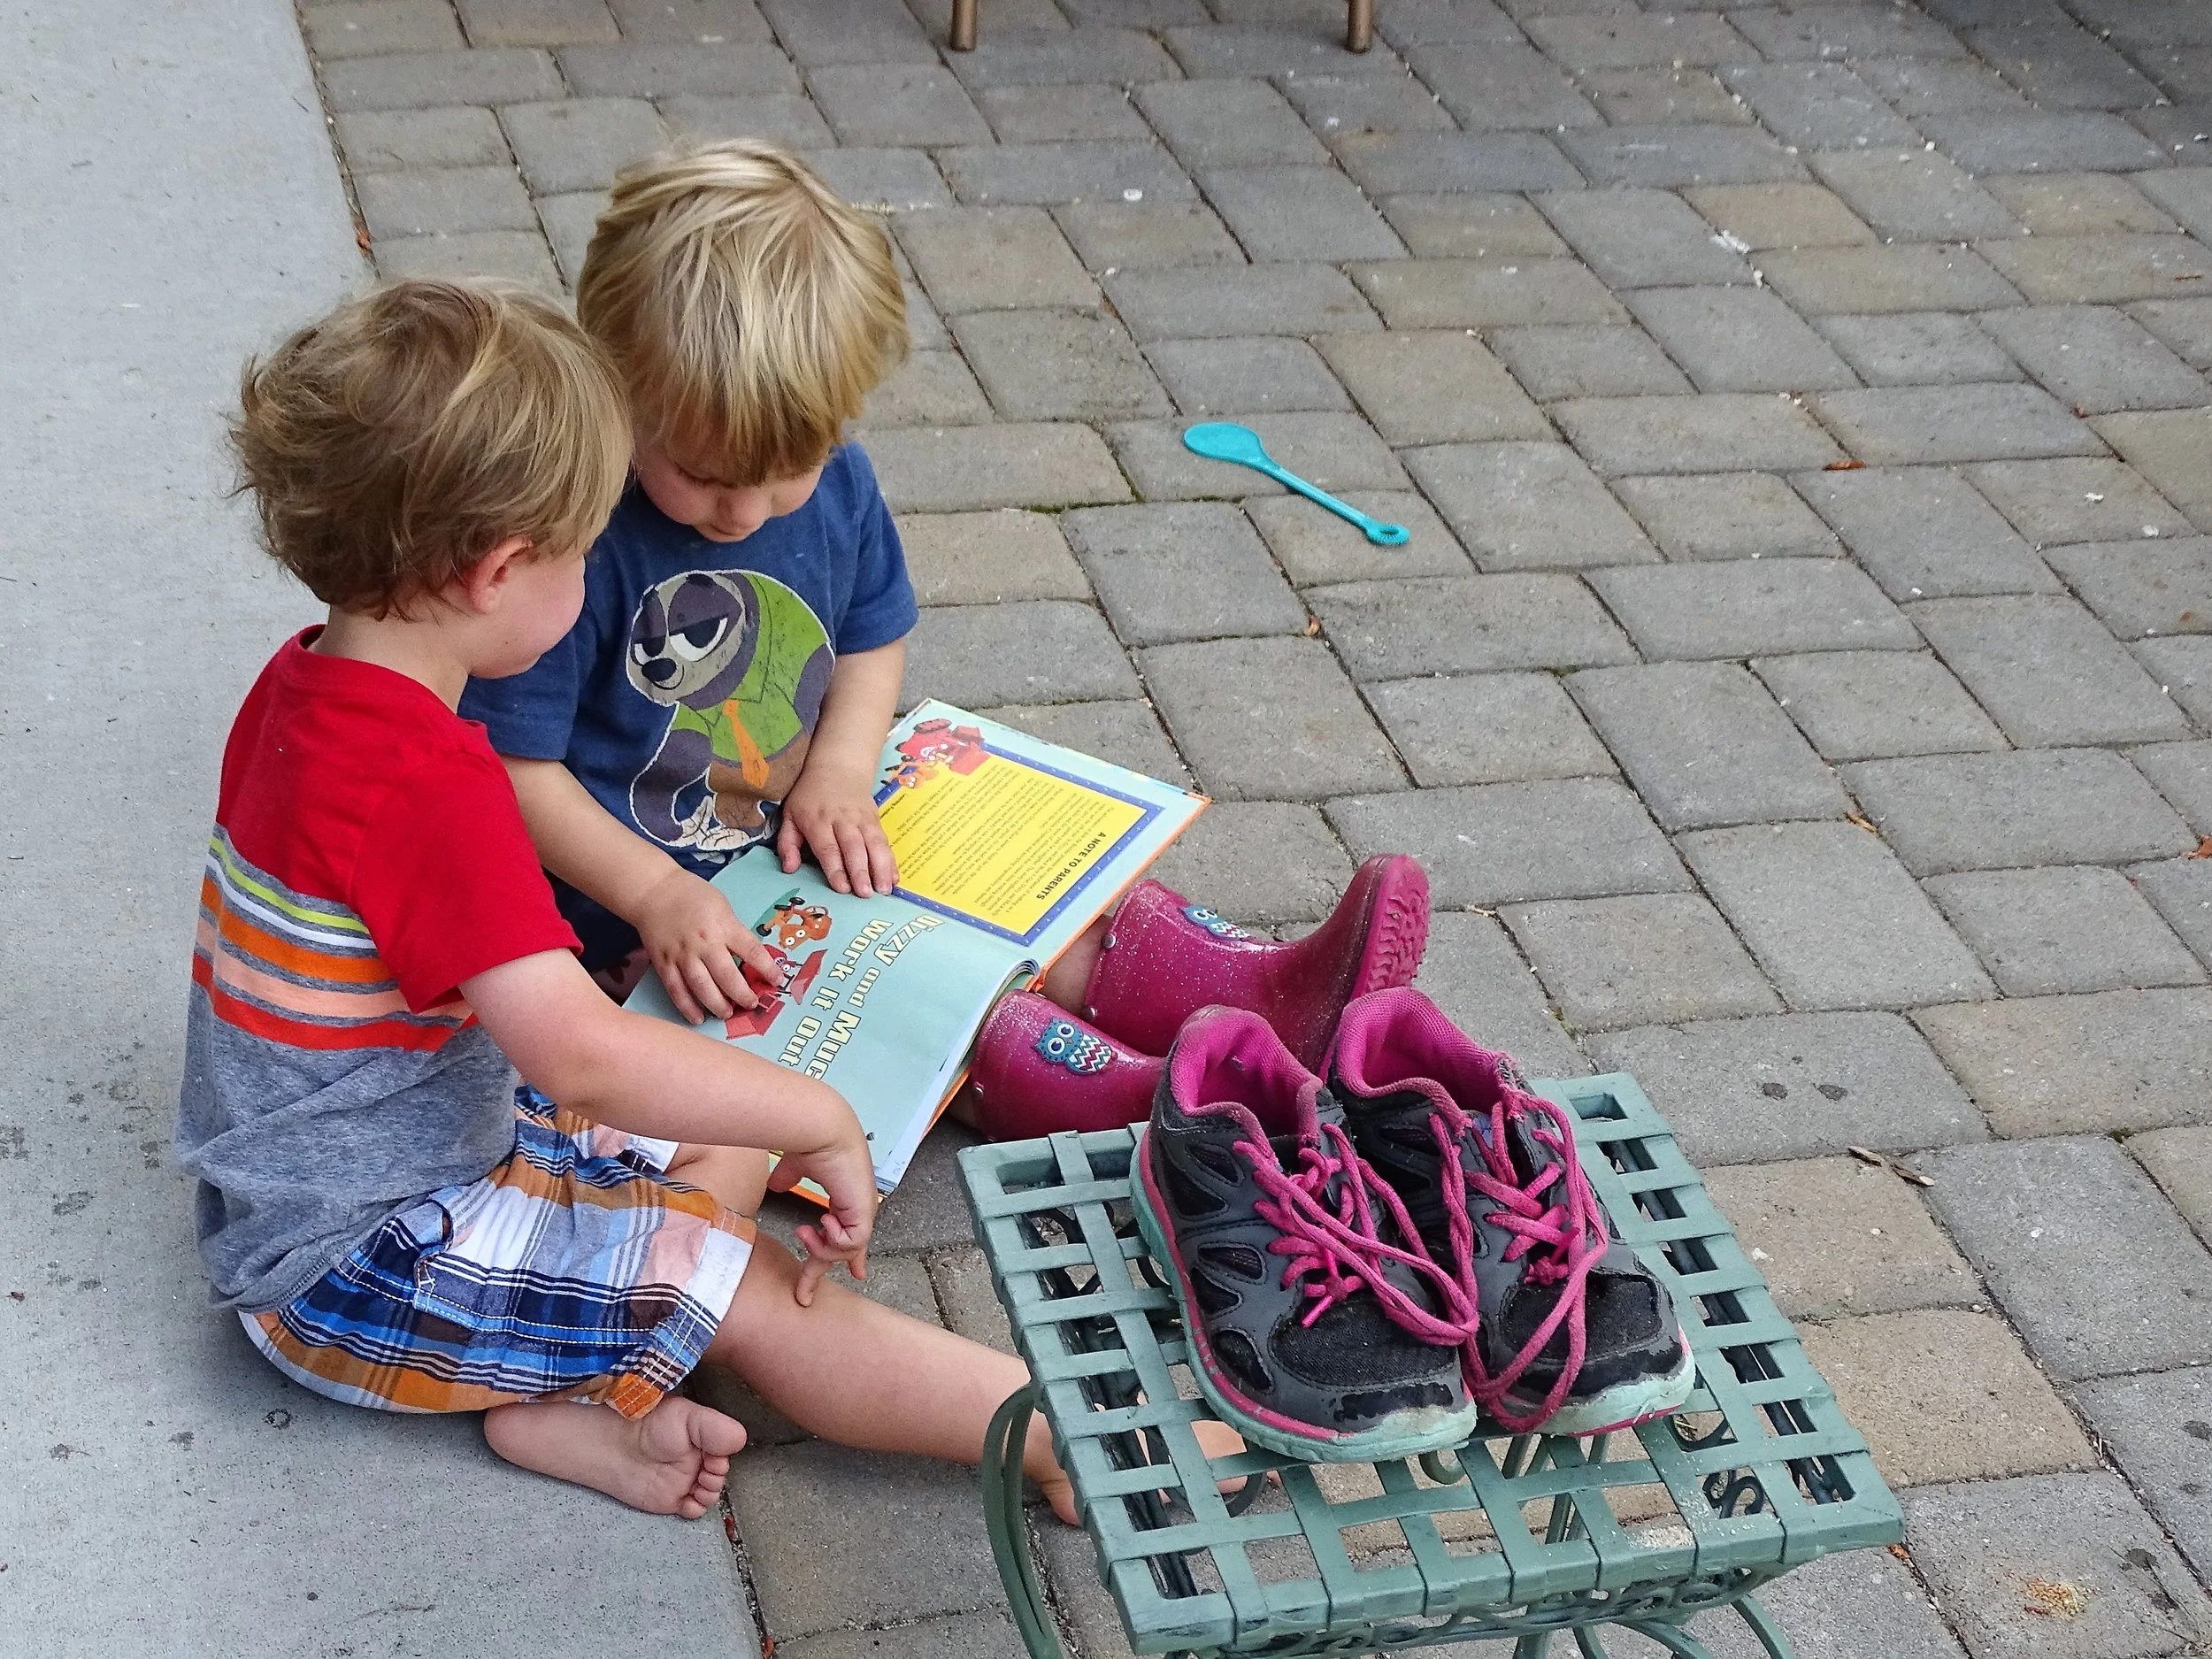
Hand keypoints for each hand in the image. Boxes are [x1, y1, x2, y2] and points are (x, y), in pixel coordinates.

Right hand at [633, 864, 778, 1024]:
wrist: (654, 891)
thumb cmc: (692, 896)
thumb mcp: (723, 907)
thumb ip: (734, 932)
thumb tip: (750, 959)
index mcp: (723, 926)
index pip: (751, 951)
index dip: (767, 969)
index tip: (777, 981)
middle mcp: (704, 943)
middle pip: (727, 976)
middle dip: (742, 994)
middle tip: (752, 1003)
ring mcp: (682, 955)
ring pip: (702, 987)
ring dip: (717, 1005)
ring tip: (728, 1013)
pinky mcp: (663, 963)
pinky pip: (676, 990)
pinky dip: (687, 1007)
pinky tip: (698, 1018)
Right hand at [767, 1117, 877, 1305]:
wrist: (823, 1130)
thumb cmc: (811, 1141)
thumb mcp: (795, 1166)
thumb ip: (788, 1178)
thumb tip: (776, 1184)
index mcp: (846, 1195)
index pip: (851, 1230)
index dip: (848, 1253)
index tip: (857, 1273)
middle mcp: (858, 1205)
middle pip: (847, 1250)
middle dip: (822, 1272)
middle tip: (804, 1295)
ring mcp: (863, 1209)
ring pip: (845, 1250)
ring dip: (820, 1249)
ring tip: (805, 1231)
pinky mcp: (863, 1212)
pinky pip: (849, 1243)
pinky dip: (833, 1240)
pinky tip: (823, 1221)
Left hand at [777, 762, 897, 898]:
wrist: (838, 767)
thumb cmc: (810, 796)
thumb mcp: (791, 815)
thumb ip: (788, 843)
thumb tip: (789, 868)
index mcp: (818, 820)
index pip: (828, 847)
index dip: (836, 868)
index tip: (843, 888)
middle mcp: (842, 819)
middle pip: (854, 847)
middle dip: (861, 871)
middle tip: (866, 894)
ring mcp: (862, 819)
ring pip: (874, 844)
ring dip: (881, 868)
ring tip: (884, 889)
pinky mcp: (875, 820)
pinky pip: (885, 841)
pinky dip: (890, 860)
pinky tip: (894, 878)